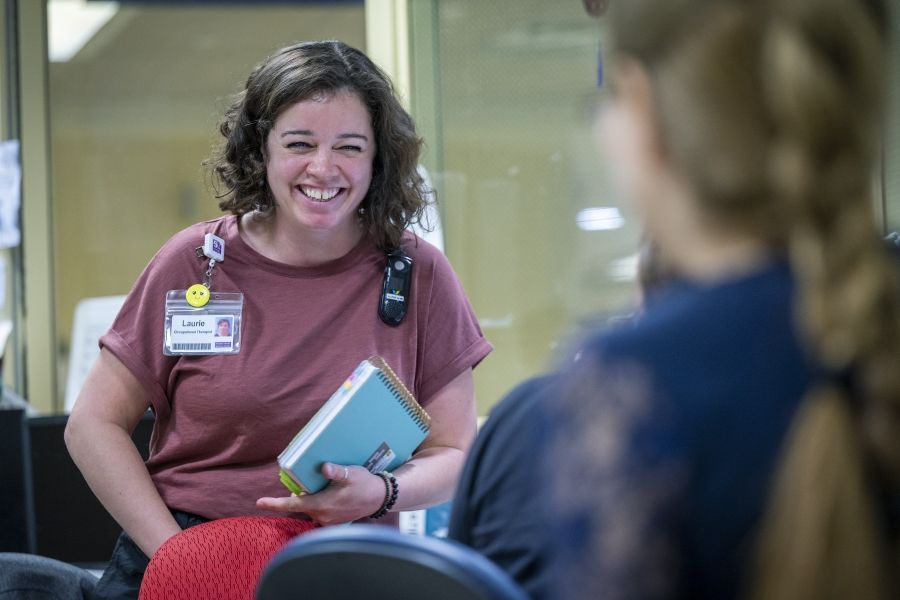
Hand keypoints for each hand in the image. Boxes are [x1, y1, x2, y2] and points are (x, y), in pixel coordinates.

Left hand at [255, 463, 385, 524]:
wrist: (380, 498)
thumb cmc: (364, 484)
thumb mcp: (351, 474)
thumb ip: (336, 472)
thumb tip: (324, 467)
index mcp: (322, 504)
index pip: (293, 504)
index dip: (274, 503)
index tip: (259, 502)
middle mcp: (322, 515)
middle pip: (300, 505)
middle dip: (298, 494)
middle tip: (306, 479)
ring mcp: (327, 520)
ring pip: (310, 508)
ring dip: (310, 498)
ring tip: (323, 485)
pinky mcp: (333, 521)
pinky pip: (319, 511)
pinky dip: (318, 502)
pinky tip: (328, 493)